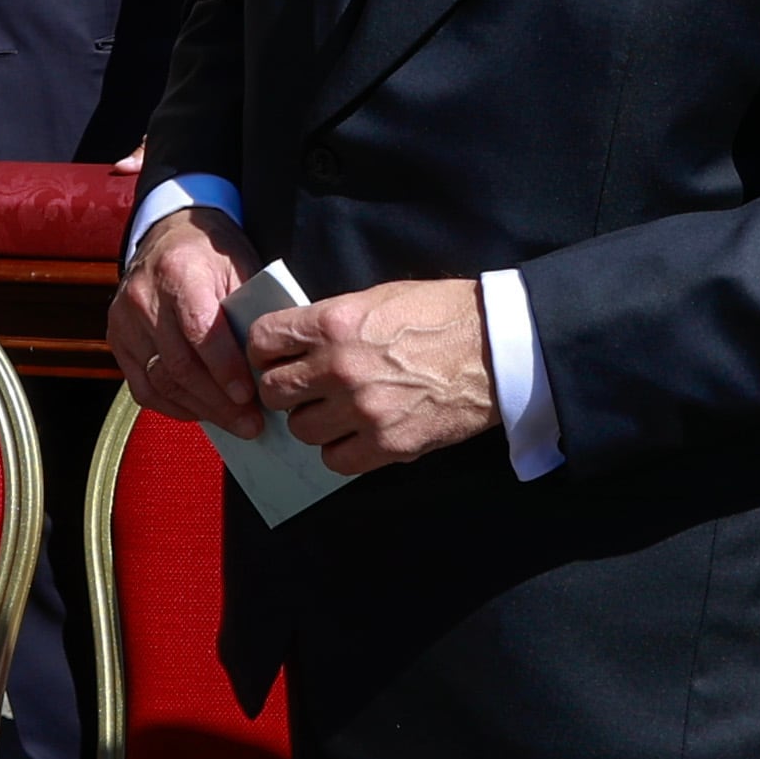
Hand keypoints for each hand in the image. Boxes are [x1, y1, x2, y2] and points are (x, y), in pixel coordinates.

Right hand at [108, 202, 264, 434]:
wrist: (169, 234)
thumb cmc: (212, 254)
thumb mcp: (240, 267)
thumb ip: (250, 313)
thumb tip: (270, 367)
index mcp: (179, 272)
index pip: (200, 331)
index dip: (225, 369)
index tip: (250, 397)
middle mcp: (143, 297)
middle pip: (179, 365)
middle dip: (218, 402)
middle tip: (250, 424)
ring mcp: (124, 321)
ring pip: (160, 382)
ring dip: (200, 410)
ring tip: (233, 423)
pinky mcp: (116, 339)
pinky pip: (142, 387)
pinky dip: (173, 406)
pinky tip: (201, 412)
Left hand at [251, 278, 495, 475]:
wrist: (496, 348)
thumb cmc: (441, 314)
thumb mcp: (378, 298)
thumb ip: (332, 322)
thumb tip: (297, 344)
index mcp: (334, 322)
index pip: (263, 341)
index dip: (263, 351)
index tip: (273, 357)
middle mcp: (339, 367)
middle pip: (274, 391)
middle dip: (285, 389)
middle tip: (305, 388)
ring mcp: (362, 410)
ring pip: (300, 430)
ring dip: (313, 421)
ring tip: (336, 411)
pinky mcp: (386, 445)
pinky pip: (334, 460)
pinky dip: (340, 450)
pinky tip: (357, 434)